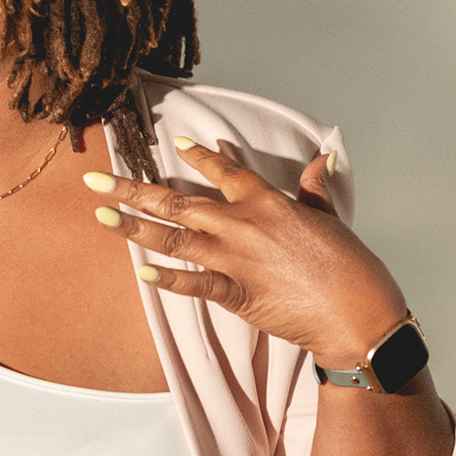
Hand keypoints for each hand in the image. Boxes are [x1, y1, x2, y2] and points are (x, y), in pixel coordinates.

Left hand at [87, 138, 405, 367]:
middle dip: (133, 189)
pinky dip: (164, 277)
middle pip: (178, 201)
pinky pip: (191, 283)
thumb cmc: (351, 267)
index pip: (224, 171)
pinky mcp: (234, 293)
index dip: (199, 156)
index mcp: (267, 201)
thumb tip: (321, 158)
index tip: (178, 143)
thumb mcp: (331, 218)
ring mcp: (234, 259)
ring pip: (173, 237)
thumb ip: (314, 188)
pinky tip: (138, 271)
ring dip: (133, 227)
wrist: (358, 312)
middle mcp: (243, 224)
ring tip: (101, 216)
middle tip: (96, 180)